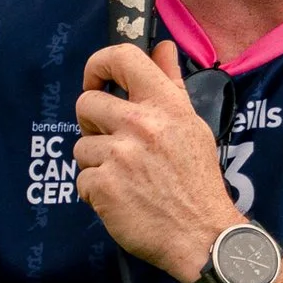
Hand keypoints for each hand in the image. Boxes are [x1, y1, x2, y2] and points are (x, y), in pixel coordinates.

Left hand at [73, 40, 241, 281]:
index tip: (96, 80)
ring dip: (95, 163)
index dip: (98, 64)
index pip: (122, 57)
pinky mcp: (103, 186)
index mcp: (164, 105)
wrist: (201, 235)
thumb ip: (171, 85)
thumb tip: (162, 47)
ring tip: (124, 179)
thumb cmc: (197, 182)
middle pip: (86, 103)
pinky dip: (95, 193)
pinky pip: (82, 180)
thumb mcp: (192, 126)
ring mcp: (119, 156)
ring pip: (81, 147)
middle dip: (91, 123)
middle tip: (110, 143)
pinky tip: (120, 200)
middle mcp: (140, 124)